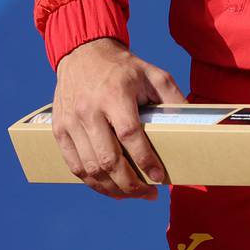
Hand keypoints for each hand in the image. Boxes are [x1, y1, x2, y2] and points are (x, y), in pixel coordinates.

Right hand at [52, 38, 185, 198]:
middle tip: (148, 194)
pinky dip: (91, 182)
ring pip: (89, 168)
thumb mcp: (153, 74)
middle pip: (107, 159)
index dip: (145, 160)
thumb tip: (191, 123)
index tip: (160, 178)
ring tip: (131, 195)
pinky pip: (73, 165)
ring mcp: (70, 122)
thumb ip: (173, 97)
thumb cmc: (124, 67)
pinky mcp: (58, 131)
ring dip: (111, 189)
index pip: (130, 135)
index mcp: (115, 95)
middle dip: (129, 184)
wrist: (83, 54)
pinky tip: (108, 188)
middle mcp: (89, 111)